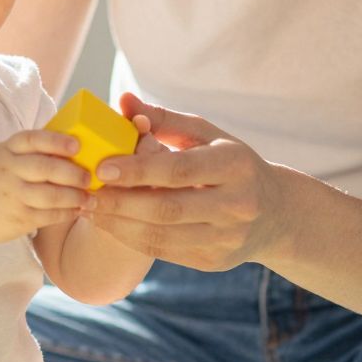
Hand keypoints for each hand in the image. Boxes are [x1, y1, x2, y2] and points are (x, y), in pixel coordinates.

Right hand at [0, 130, 92, 244]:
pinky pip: (48, 215)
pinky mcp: (18, 218)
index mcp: (4, 151)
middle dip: (73, 172)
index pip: (32, 139)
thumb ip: (25, 150)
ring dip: (75, 196)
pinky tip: (77, 210)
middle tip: (89, 176)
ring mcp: (12, 196)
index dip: (56, 141)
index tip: (77, 144)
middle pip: (46, 168)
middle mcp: (7, 171)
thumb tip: (67, 142)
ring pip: (51, 195)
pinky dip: (67, 213)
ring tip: (89, 197)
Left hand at [81, 96, 282, 269]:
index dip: (138, 170)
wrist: (275, 213)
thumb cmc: (231, 164)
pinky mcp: (213, 261)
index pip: (180, 169)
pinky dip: (132, 239)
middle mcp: (236, 204)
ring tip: (91, 210)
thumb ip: (163, 119)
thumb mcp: (207, 135)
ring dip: (119, 225)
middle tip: (86, 193)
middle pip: (168, 208)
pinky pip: (165, 252)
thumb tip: (122, 100)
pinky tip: (111, 225)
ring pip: (162, 236)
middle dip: (120, 203)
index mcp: (235, 165)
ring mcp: (226, 238)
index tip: (102, 168)